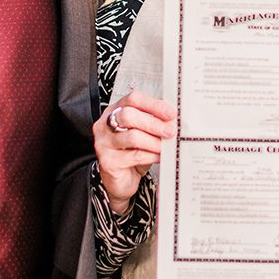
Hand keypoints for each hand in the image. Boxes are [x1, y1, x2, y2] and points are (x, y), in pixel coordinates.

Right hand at [94, 88, 175, 214]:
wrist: (120, 179)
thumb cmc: (132, 152)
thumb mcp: (143, 133)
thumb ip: (154, 122)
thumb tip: (174, 119)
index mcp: (115, 110)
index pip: (133, 99)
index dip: (153, 104)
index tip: (171, 113)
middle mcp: (105, 124)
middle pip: (129, 115)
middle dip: (154, 123)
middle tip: (170, 131)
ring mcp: (104, 142)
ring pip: (132, 136)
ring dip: (154, 141)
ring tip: (166, 146)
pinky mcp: (108, 161)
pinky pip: (134, 156)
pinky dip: (151, 155)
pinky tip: (159, 156)